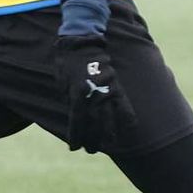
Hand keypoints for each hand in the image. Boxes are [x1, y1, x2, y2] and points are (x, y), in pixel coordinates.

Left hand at [54, 35, 136, 153]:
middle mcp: (92, 94)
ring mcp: (106, 90)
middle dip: (92, 139)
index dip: (76, 136)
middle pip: (93, 124)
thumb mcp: (62, 83)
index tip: (74, 148)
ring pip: (109, 117)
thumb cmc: (67, 62)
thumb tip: (78, 116)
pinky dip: (127, 116)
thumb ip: (69, 100)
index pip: (77, 122)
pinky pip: (124, 104)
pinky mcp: (116, 85)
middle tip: (90, 150)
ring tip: (107, 146)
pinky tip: (130, 128)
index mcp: (76, 94)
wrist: (81, 42)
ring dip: (108, 134)